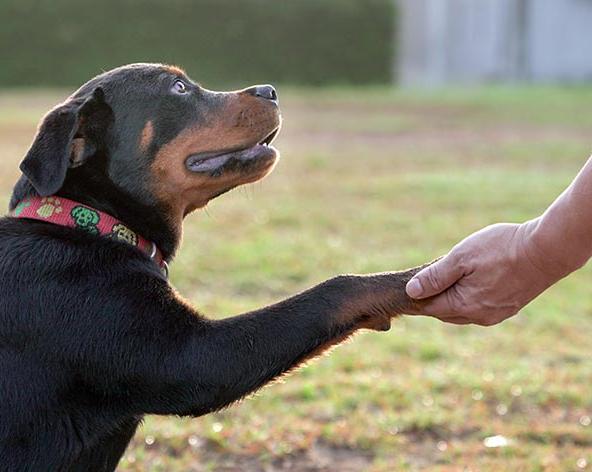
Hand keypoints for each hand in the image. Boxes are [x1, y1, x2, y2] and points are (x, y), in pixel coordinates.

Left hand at [405, 220, 565, 325]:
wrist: (547, 251)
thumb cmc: (501, 250)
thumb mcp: (461, 257)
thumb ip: (435, 276)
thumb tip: (411, 291)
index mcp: (464, 306)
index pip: (429, 308)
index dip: (416, 297)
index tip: (406, 286)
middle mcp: (479, 317)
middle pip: (444, 311)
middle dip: (433, 298)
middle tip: (424, 279)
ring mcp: (496, 314)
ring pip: (462, 311)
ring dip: (451, 297)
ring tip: (446, 277)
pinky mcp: (508, 308)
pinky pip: (479, 307)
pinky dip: (468, 297)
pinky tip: (469, 282)